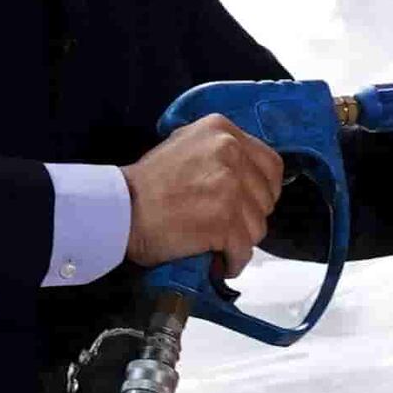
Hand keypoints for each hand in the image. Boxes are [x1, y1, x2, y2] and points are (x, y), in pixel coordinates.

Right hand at [123, 113, 282, 272]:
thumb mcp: (185, 146)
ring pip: (258, 227)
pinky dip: (233, 261)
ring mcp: (230, 186)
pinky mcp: (225, 220)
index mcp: (223, 130)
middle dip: (250, 218)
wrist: (121, 209)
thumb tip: (248, 175)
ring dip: (240, 242)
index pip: (271, 165)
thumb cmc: (147, 184)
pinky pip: (244, 250)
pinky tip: (218, 261)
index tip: (250, 205)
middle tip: (227, 227)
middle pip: (266, 199)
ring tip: (217, 244)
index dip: (264, 191)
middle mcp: (230, 152)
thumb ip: (219, 152)